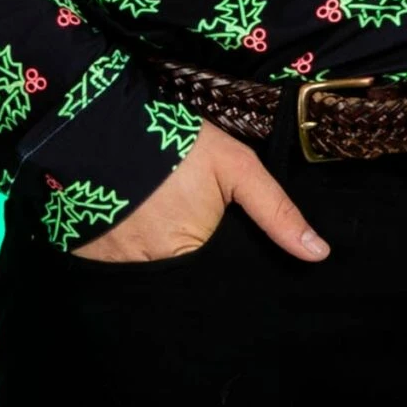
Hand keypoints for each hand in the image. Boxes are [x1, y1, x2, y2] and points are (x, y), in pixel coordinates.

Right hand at [69, 117, 333, 263]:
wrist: (101, 122)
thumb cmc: (177, 144)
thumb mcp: (236, 167)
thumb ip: (276, 212)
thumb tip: (319, 255)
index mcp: (193, 255)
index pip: (219, 283)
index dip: (225, 272)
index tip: (223, 252)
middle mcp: (154, 272)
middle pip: (184, 285)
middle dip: (192, 272)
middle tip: (190, 235)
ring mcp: (117, 267)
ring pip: (149, 279)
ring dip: (156, 264)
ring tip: (159, 231)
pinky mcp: (86, 258)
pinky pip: (113, 269)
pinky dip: (123, 257)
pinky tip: (129, 233)